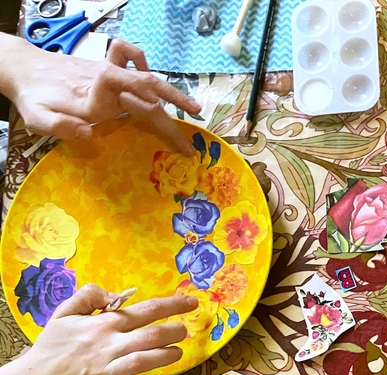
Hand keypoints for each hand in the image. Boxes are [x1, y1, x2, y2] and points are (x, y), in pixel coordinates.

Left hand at [0, 36, 200, 153]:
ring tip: (194, 109)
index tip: (153, 116)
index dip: (140, 102)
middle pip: (146, 88)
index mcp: (92, 97)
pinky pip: (130, 57)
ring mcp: (109, 72)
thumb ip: (60, 126)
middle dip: (172, 108)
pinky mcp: (108, 68)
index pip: (124, 92)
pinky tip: (150, 84)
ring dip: (172, 92)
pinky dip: (143, 65)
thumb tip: (89, 134)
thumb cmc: (32, 97)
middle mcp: (106, 81)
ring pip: (146, 76)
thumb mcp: (37, 118)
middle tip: (191, 136)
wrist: (23, 68)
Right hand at [0, 284, 193, 374]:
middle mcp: (109, 347)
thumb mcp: (64, 313)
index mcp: (103, 325)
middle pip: (151, 336)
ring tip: (177, 353)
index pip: (145, 311)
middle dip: (174, 332)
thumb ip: (88, 296)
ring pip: (144, 362)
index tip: (192, 302)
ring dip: (166, 357)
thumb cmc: (53, 346)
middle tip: (184, 331)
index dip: (173, 305)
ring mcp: (108, 372)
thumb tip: (114, 293)